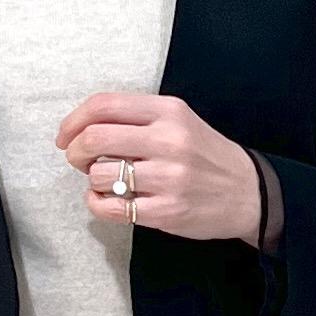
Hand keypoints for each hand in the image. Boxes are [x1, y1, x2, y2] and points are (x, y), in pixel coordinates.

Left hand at [54, 92, 260, 242]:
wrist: (249, 192)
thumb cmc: (205, 155)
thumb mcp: (179, 121)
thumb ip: (136, 118)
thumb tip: (83, 128)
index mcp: (168, 111)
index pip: (105, 104)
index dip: (74, 120)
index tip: (65, 136)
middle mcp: (168, 141)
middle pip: (95, 138)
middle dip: (75, 151)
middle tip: (79, 160)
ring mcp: (168, 178)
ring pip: (99, 175)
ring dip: (91, 180)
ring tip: (106, 181)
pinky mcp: (165, 211)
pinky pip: (109, 208)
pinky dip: (97, 204)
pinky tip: (106, 200)